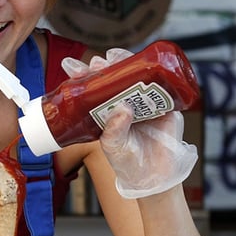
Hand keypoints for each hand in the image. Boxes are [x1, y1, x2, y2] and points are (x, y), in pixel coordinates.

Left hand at [61, 47, 197, 198]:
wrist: (153, 178)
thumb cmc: (127, 163)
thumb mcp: (113, 146)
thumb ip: (114, 130)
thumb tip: (123, 108)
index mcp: (104, 109)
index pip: (90, 87)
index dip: (81, 74)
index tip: (70, 66)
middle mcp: (122, 100)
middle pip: (111, 75)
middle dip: (102, 64)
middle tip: (96, 63)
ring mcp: (144, 100)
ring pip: (134, 73)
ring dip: (124, 61)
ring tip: (113, 58)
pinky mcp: (164, 103)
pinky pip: (162, 84)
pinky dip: (155, 73)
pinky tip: (147, 66)